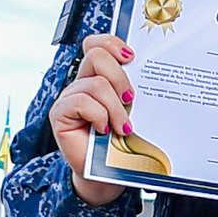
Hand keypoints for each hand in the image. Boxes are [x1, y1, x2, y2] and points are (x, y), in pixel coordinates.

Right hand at [49, 34, 133, 205]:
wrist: (110, 174)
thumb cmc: (125, 143)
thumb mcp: (136, 113)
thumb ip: (137, 92)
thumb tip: (157, 73)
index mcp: (101, 77)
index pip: (97, 44)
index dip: (112, 42)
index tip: (132, 57)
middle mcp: (83, 82)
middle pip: (97, 55)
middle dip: (120, 77)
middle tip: (131, 101)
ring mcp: (70, 97)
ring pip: (96, 83)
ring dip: (115, 108)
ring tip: (123, 126)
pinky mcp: (60, 113)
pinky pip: (81, 102)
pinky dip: (99, 116)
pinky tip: (105, 130)